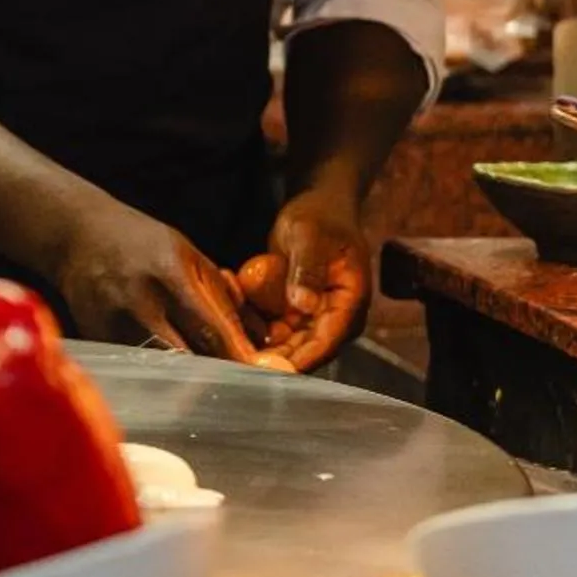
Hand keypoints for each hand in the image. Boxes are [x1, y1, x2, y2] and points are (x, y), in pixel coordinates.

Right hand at [49, 198, 260, 363]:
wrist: (77, 235)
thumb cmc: (141, 242)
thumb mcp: (188, 254)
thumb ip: (223, 295)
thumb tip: (260, 336)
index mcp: (169, 275)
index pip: (210, 327)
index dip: (237, 355)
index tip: (261, 374)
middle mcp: (141, 303)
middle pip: (187, 357)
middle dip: (216, 373)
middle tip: (239, 384)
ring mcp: (115, 324)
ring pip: (162, 369)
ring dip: (189, 379)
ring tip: (207, 381)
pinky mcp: (99, 339)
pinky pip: (138, 365)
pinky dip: (158, 373)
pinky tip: (171, 372)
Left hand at [234, 188, 371, 371]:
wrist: (318, 208)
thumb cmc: (319, 217)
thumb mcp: (310, 235)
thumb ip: (307, 268)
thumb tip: (305, 304)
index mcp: (350, 303)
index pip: (324, 343)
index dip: (296, 360)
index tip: (264, 368)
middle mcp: (334, 318)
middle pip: (301, 352)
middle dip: (268, 355)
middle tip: (233, 357)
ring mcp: (313, 317)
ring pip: (282, 344)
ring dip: (254, 337)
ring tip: (226, 325)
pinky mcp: (294, 313)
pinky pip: (270, 327)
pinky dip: (250, 321)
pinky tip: (231, 306)